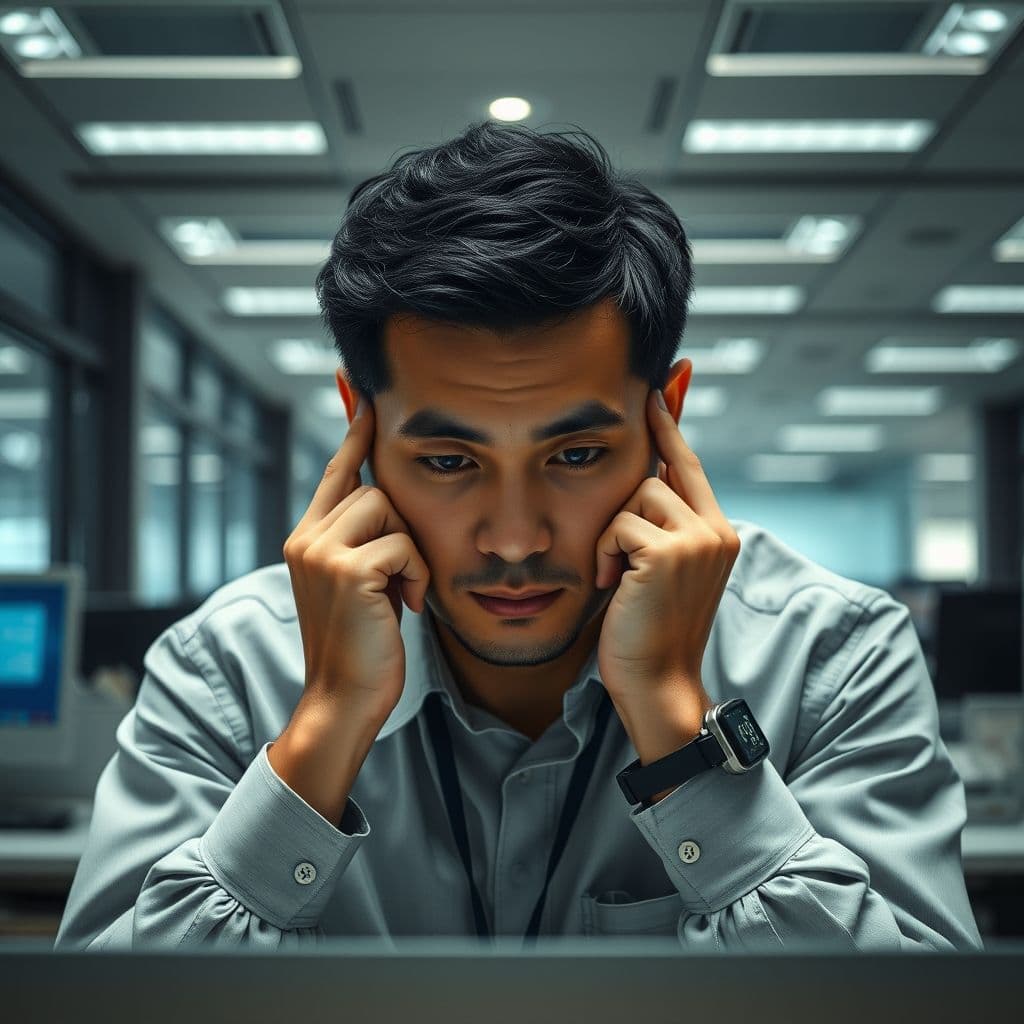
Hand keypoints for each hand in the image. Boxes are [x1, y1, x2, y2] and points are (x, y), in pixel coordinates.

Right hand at [282, 398, 430, 723]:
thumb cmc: (362, 644)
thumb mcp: (358, 584)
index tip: (366, 395)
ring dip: (411, 554)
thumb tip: (390, 504)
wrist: (343, 699)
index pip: (334, 472)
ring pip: (390, 510)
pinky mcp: (346, 570)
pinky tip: (405, 606)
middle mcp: (305, 537)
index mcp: (306, 538)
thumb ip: (363, 541)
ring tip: (400, 593)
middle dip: (402, 531)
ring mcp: (320, 551)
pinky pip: (405, 545)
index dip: (355, 435)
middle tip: (399, 580)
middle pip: (375, 489)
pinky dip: (417, 575)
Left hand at [594, 373, 740, 720]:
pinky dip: (605, 553)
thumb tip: (645, 476)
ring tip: (618, 578)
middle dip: (623, 514)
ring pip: (633, 496)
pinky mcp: (670, 551)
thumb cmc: (647, 628)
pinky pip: (618, 524)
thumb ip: (660, 523)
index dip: (672, 423)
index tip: (665, 381)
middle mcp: (716, 528)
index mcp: (717, 531)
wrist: (658, 680)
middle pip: (653, 475)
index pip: (690, 463)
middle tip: (619, 567)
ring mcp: (698, 538)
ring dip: (611, 537)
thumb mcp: (658, 568)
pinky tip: (613, 585)